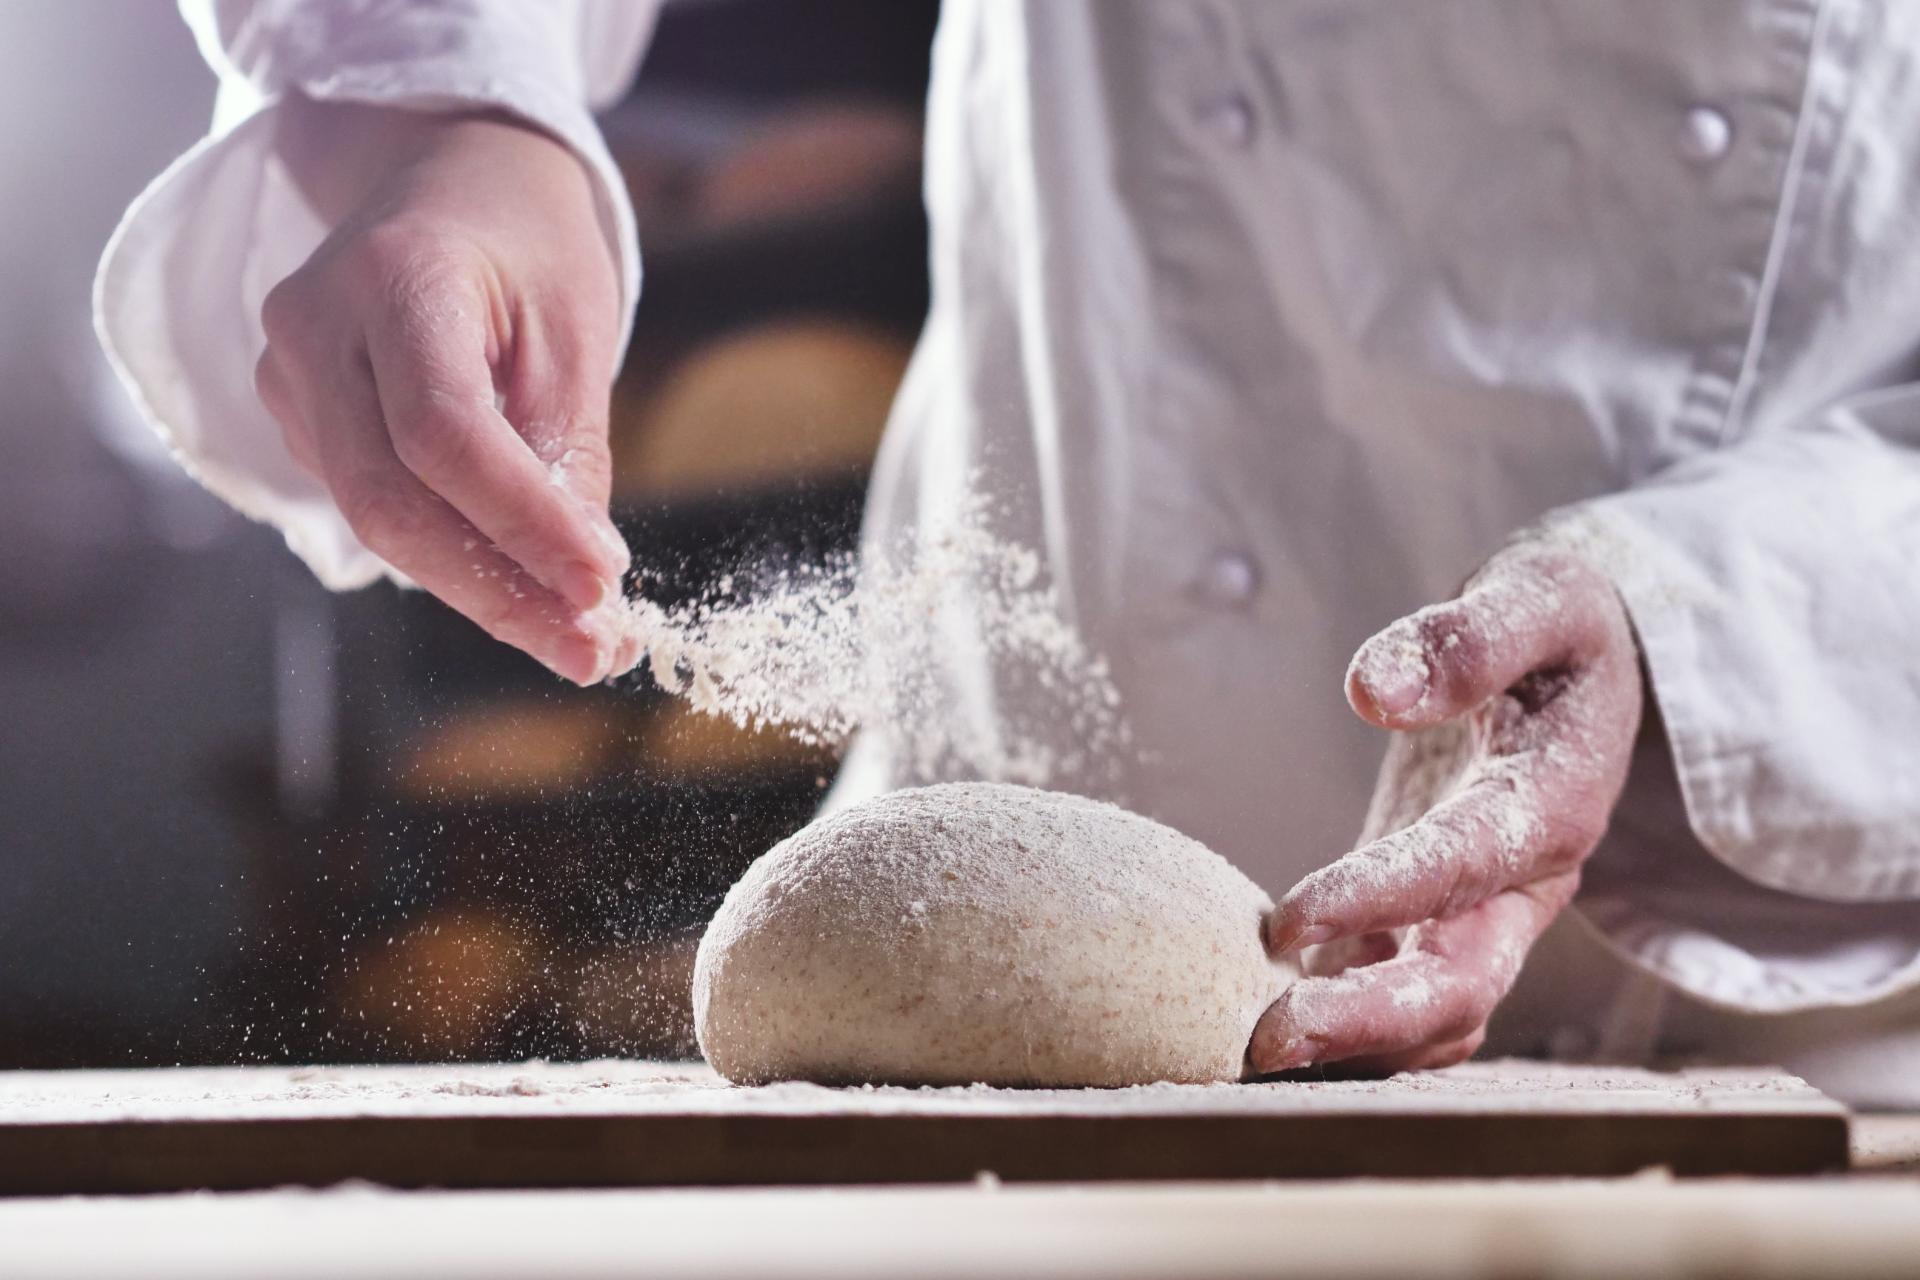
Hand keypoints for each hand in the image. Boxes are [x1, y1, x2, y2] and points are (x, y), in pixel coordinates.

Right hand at [254, 98, 629, 683]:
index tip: (603, 590)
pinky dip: (453, 557)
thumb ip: (568, 459)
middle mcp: (315, 327)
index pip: (444, 434)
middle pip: (392, 501)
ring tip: (579, 637)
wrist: (452, 178)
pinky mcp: (301, 416)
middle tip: (594, 652)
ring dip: (482, 591)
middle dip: (500, 592)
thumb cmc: (529, 245)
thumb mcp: (575, 334)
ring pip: (378, 520)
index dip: (523, 526)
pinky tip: (524, 587)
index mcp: (392, 278)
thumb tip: (585, 595)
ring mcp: (290, 375)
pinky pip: (376, 506)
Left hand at [1248, 541, 1642, 1073]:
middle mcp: (1526, 886)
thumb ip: (1466, 638)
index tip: (1290, 919)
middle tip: (1264, 1043)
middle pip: (1462, 987)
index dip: (1378, 898)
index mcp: (1552, 805)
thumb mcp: (1541, 597)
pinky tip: (1260, 1027)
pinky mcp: (1442, 928)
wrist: (1590, 672)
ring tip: (1246, 1054)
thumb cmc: (1561, 629)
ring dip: (1352, 1047)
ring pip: (1433, 1018)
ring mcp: (1487, 920)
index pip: (1463, 866)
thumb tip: (1372, 692)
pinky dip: (1347, 1031)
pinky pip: (1402, 1003)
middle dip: (1367, 1022)